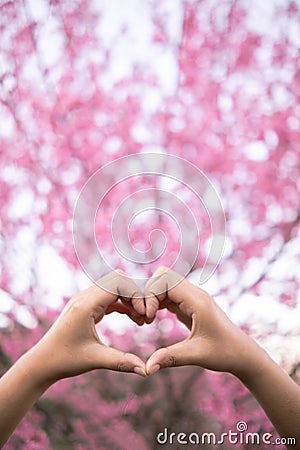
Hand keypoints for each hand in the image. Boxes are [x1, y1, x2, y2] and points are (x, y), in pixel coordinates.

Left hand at [29, 271, 146, 381]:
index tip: (144, 315)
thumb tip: (146, 371)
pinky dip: (123, 304)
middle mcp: (84, 297)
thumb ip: (122, 362)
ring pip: (114, 287)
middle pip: (117, 280)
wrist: (42, 362)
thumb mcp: (95, 360)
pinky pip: (109, 297)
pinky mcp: (86, 306)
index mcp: (86, 305)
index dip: (135, 295)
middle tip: (144, 316)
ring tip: (141, 320)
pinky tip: (133, 319)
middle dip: (134, 294)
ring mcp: (84, 300)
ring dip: (129, 299)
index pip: (118, 283)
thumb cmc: (65, 360)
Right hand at [144, 267, 266, 377]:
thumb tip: (146, 369)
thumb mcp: (196, 355)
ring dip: (152, 298)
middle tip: (145, 318)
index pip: (166, 279)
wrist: (243, 354)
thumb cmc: (224, 353)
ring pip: (165, 284)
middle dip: (149, 293)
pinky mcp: (190, 305)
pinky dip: (158, 302)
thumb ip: (171, 358)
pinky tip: (153, 319)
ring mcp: (193, 298)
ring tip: (147, 320)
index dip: (151, 294)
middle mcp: (195, 294)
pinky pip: (169, 294)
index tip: (149, 318)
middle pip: (163, 276)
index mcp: (198, 300)